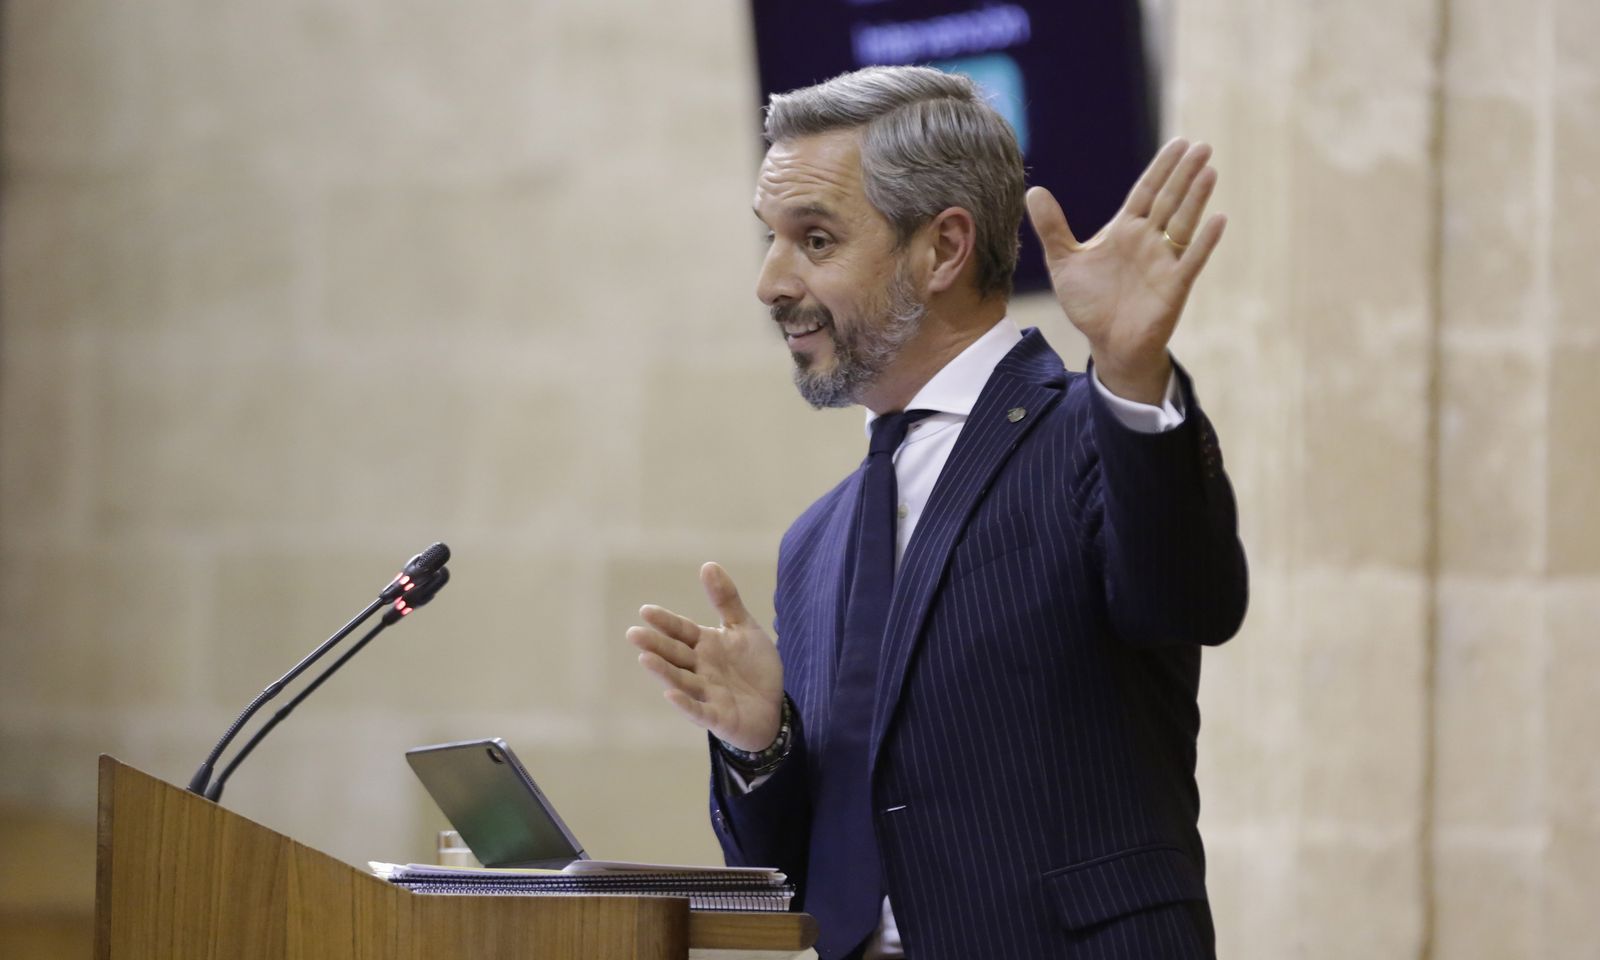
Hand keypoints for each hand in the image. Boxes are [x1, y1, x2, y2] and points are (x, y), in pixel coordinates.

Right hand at [627, 562, 784, 751]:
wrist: (773, 707)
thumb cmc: (753, 668)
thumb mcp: (743, 629)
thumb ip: (726, 600)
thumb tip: (708, 565)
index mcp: (705, 646)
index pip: (681, 631)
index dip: (666, 622)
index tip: (646, 611)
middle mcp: (700, 669)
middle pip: (676, 655)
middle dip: (656, 645)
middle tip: (634, 634)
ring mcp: (707, 694)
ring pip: (682, 681)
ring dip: (664, 671)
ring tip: (645, 658)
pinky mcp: (718, 718)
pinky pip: (700, 711)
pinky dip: (685, 704)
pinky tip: (670, 694)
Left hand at [1025, 138, 1225, 403]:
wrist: (1106, 342)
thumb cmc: (1090, 303)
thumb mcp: (1063, 262)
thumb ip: (1052, 227)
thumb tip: (1033, 191)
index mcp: (1125, 229)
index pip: (1146, 191)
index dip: (1162, 168)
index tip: (1179, 143)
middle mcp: (1149, 240)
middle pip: (1169, 199)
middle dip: (1185, 173)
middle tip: (1203, 146)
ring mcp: (1164, 261)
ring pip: (1183, 222)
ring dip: (1197, 198)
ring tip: (1209, 170)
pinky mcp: (1174, 285)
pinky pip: (1192, 258)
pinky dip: (1205, 240)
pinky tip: (1219, 219)